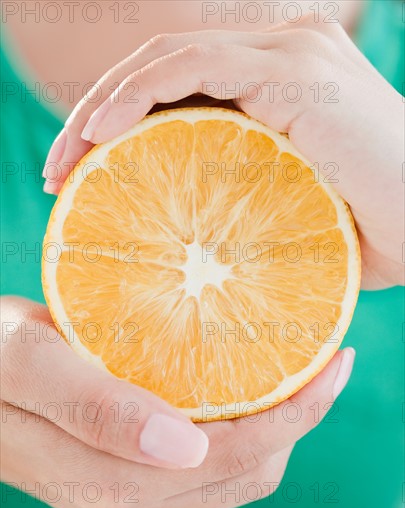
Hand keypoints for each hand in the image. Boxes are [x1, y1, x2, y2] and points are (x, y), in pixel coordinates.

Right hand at [1, 295, 352, 507]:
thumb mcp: (30, 364)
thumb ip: (96, 407)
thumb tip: (187, 447)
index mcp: (107, 481)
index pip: (232, 456)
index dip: (293, 415)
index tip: (335, 363)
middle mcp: (126, 504)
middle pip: (246, 470)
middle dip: (298, 419)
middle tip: (328, 357)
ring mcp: (130, 499)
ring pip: (235, 471)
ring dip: (277, 423)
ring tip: (302, 366)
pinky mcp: (133, 481)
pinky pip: (211, 462)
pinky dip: (244, 426)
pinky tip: (252, 384)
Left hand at [43, 20, 403, 289]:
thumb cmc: (371, 233)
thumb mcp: (285, 216)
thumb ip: (236, 207)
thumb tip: (184, 243)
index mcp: (277, 86)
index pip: (177, 90)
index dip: (119, 124)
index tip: (80, 175)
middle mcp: (282, 54)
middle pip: (161, 70)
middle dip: (98, 116)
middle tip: (59, 172)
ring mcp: (290, 54)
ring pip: (167, 60)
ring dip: (105, 105)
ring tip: (66, 160)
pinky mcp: (295, 71)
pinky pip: (194, 67)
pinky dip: (138, 94)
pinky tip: (99, 134)